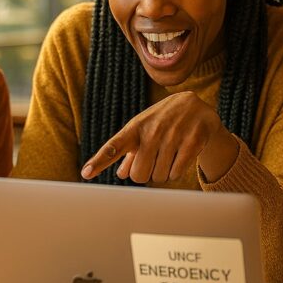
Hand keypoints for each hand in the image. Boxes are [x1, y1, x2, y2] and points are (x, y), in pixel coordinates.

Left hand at [80, 92, 239, 183]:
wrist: (196, 106)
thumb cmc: (162, 120)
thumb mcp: (143, 130)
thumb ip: (129, 152)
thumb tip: (121, 174)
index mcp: (135, 127)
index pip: (114, 146)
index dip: (99, 161)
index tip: (86, 173)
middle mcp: (152, 130)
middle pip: (139, 174)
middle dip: (145, 174)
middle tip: (153, 161)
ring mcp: (173, 135)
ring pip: (159, 176)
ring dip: (162, 173)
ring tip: (169, 155)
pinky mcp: (192, 141)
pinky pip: (176, 174)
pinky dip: (176, 172)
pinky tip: (180, 157)